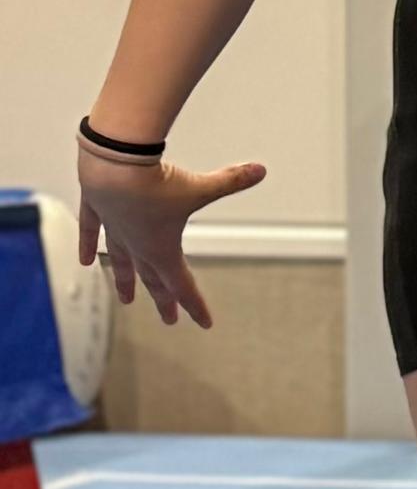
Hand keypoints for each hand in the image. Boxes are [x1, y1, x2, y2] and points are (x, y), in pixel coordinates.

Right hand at [76, 143, 268, 330]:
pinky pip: (92, 232)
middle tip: (170, 320)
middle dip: (163, 301)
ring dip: (126, 280)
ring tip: (126, 299)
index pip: (183, 287)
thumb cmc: (155, 182)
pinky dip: (88, 246)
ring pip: (121, 261)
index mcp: (162, 250)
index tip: (205, 324)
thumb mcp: (200, 186)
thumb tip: (260, 170)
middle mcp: (137, 246)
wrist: (113, 164)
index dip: (196, 306)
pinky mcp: (97, 209)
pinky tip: (84, 261)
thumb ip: (231, 180)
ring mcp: (114, 229)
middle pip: (153, 280)